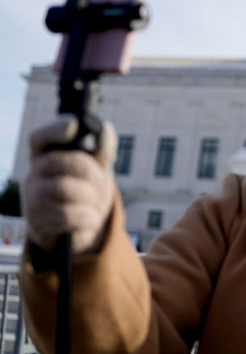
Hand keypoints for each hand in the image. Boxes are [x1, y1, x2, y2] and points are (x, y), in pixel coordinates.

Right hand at [23, 114, 116, 253]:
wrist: (77, 227)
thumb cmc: (85, 189)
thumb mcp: (96, 168)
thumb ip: (101, 150)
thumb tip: (105, 129)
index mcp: (46, 156)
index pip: (40, 137)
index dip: (55, 129)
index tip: (73, 126)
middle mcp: (34, 173)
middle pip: (61, 161)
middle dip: (90, 170)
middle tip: (99, 179)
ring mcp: (32, 197)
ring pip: (65, 188)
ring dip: (90, 195)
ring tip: (93, 200)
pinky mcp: (37, 220)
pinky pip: (66, 215)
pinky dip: (87, 216)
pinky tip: (90, 217)